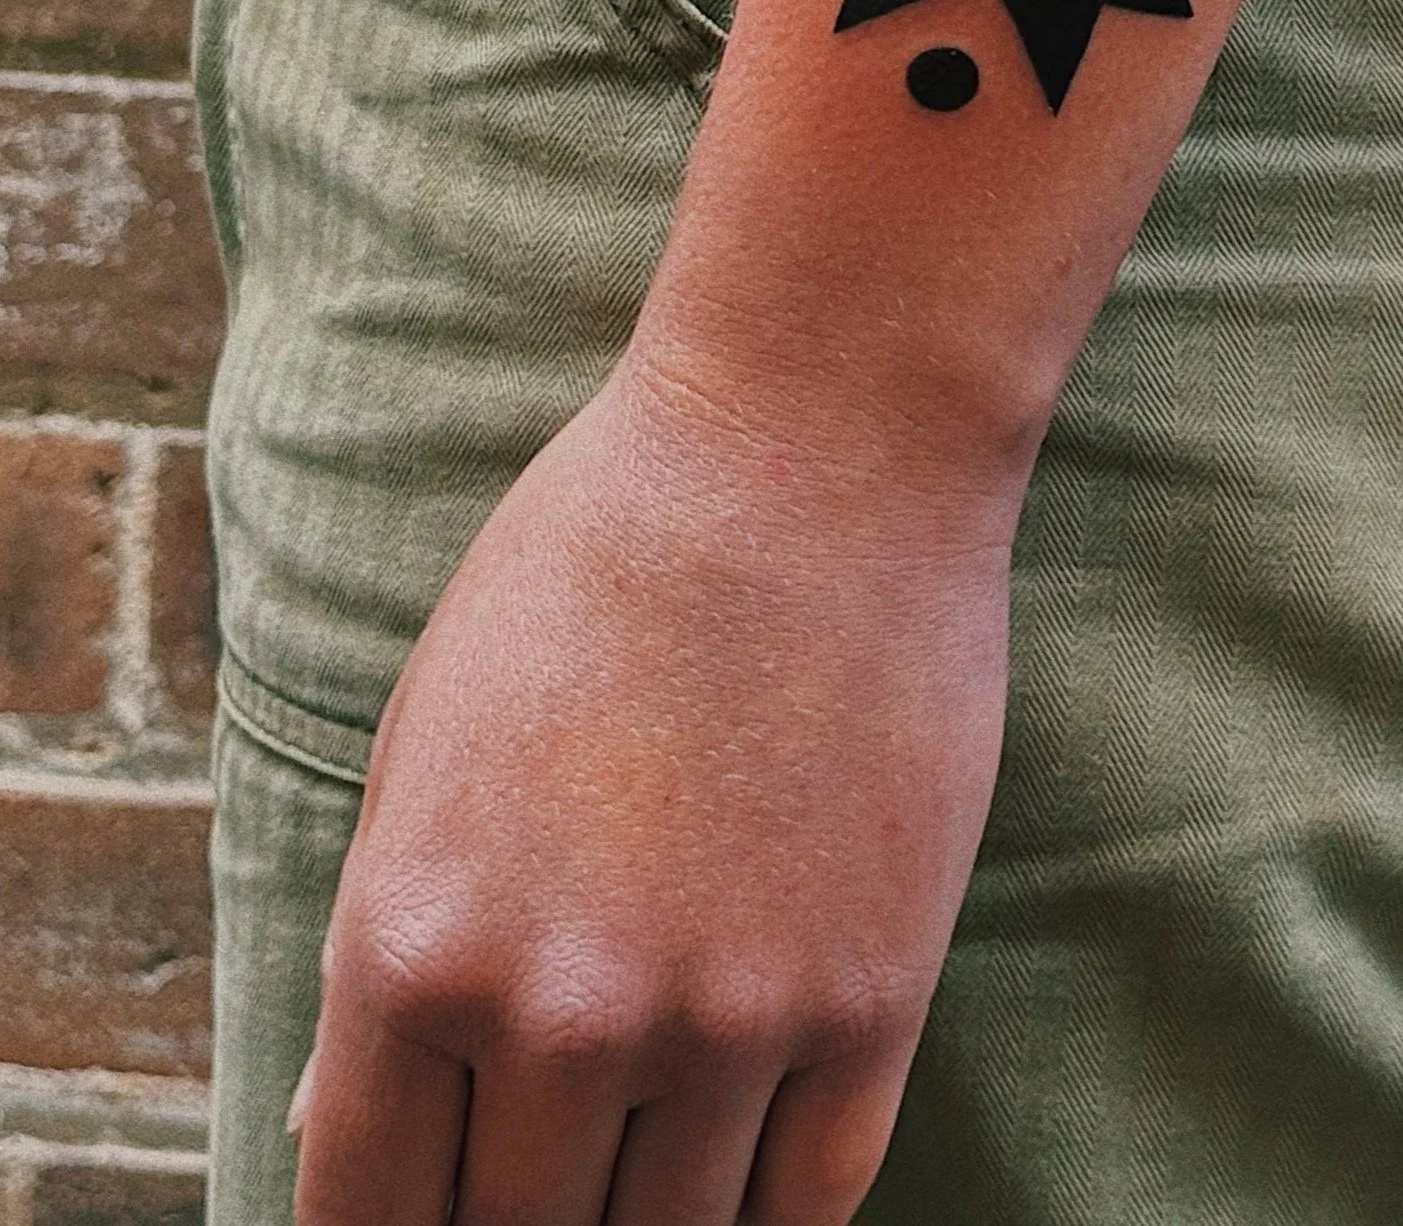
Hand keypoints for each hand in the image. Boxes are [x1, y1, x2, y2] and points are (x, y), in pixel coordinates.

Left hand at [289, 353, 1014, 1225]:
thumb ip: (383, 953)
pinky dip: (766, 1207)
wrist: (810, 446)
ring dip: (643, 1215)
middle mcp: (561, 1017)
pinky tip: (742, 1154)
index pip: (364, 1220)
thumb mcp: (428, 734)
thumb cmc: (596, 559)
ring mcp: (728, 1020)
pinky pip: (813, 1201)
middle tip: (542, 1168)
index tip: (423, 1215)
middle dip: (513, 1224)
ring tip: (638, 1154)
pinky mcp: (872, 997)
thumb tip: (337, 1138)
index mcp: (413, 948)